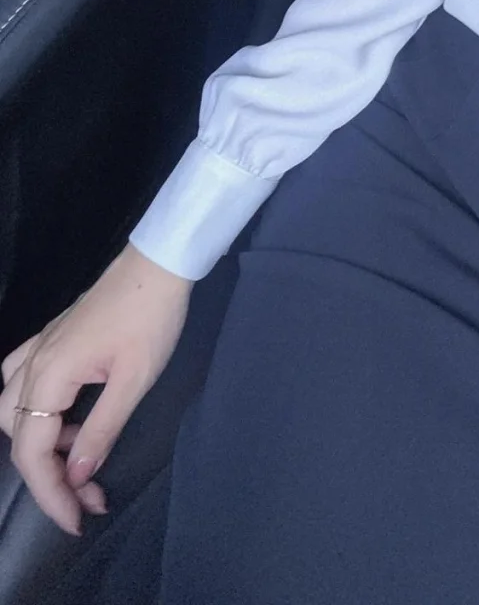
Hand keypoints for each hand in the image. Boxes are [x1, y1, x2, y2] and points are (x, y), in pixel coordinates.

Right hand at [0, 243, 191, 534]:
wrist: (158, 264)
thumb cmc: (152, 318)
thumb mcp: (135, 379)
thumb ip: (102, 429)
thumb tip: (76, 476)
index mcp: (51, 374)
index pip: (32, 451)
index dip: (50, 494)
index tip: (78, 520)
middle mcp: (33, 363)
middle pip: (17, 436)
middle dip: (48, 476)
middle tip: (88, 497)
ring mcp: (39, 348)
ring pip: (12, 411)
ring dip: (38, 443)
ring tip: (80, 456)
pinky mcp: (51, 339)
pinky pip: (20, 382)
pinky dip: (33, 410)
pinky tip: (64, 418)